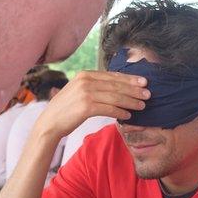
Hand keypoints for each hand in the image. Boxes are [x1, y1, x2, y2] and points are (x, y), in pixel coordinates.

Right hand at [34, 71, 148, 139]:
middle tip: (148, 94)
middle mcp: (85, 81)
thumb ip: (93, 86)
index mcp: (84, 75)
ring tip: (142, 106)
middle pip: (116, 85)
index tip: (143, 82)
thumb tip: (114, 86)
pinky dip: (120, 112)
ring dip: (131, 102)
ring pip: (115, 97)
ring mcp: (85, 93)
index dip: (130, 79)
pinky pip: (109, 109)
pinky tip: (128, 115)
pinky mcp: (86, 107)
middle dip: (134, 90)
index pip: (112, 75)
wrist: (49, 123)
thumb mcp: (77, 91)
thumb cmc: (65, 110)